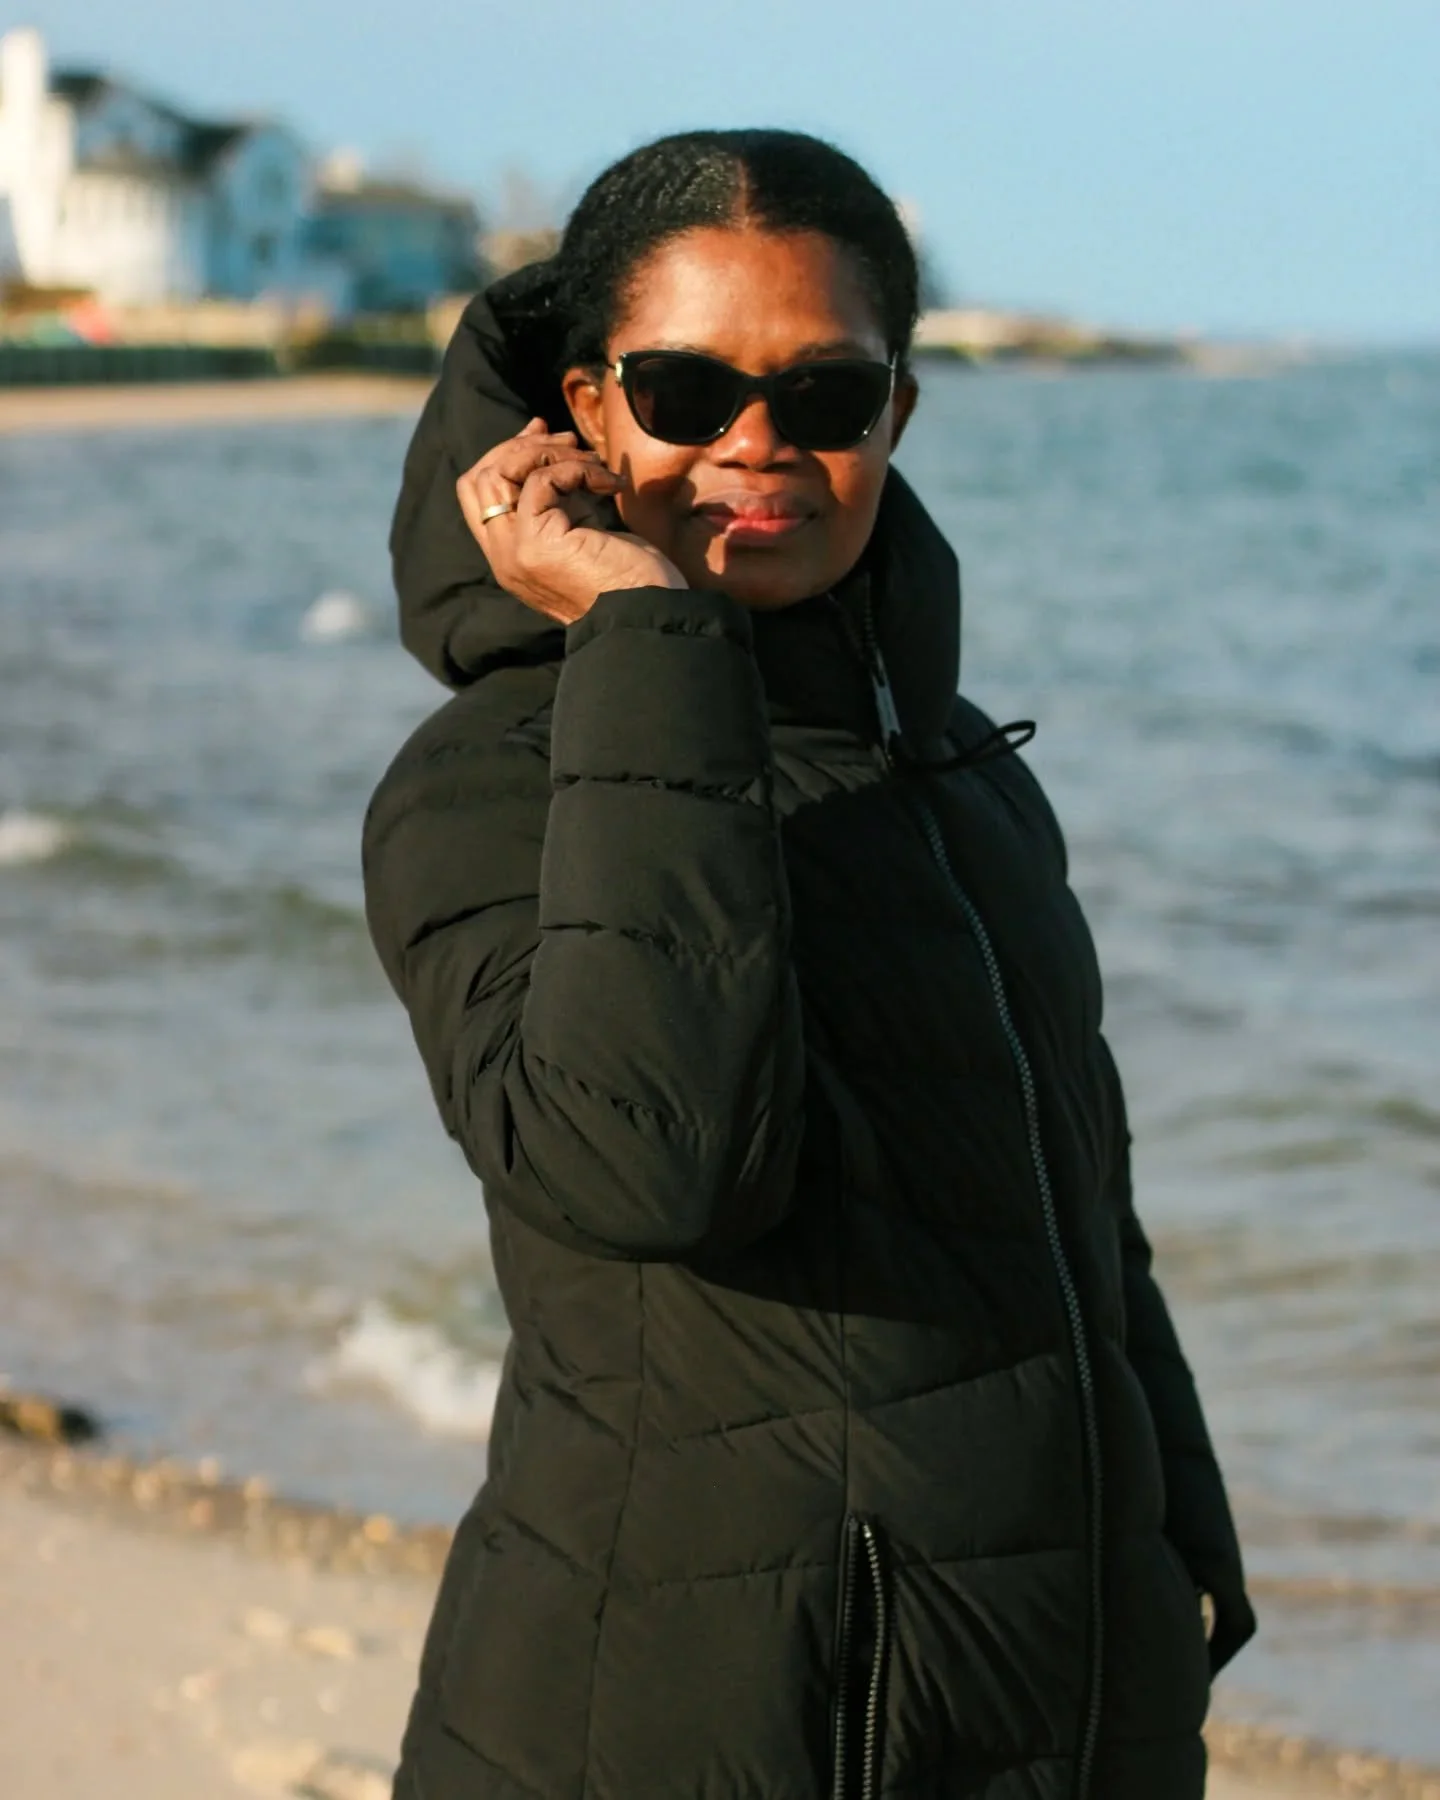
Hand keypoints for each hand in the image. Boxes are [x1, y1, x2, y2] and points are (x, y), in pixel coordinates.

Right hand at [457, 418, 685, 623]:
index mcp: (510, 556)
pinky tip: (609, 483)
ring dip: (549, 452)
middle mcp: (503, 556)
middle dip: (523, 446)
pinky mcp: (536, 544)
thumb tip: (556, 450)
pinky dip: (576, 468)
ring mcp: (514, 552)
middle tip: (569, 440)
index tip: (543, 433)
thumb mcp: (584, 533)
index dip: (504, 455)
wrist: (650, 617)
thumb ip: (561, 503)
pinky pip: (540, 480)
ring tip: (592, 461)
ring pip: (500, 473)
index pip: (478, 493)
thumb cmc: (631, 582)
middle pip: (479, 478)